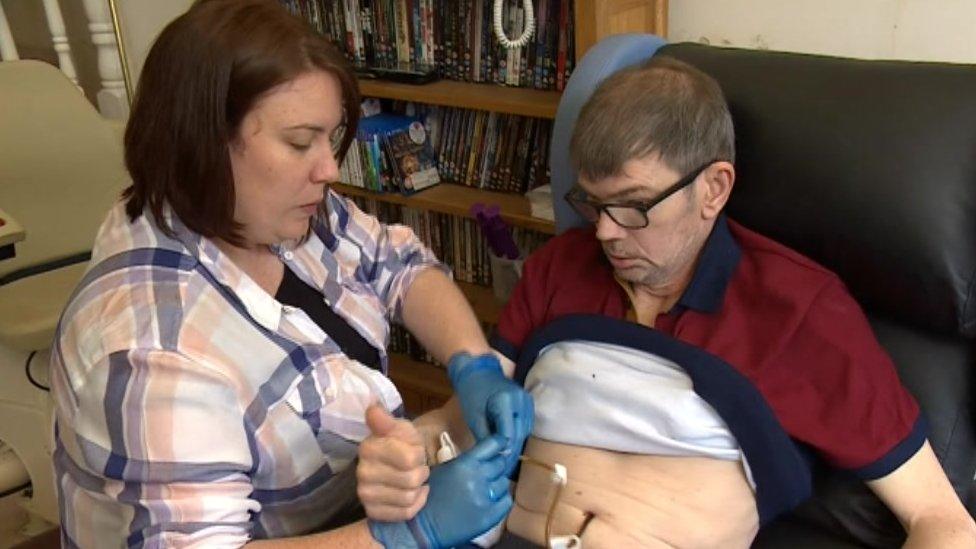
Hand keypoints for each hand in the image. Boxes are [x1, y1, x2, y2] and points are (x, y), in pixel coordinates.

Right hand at [357, 405, 428, 521]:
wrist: (405, 462)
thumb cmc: (404, 443)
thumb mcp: (400, 427)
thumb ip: (386, 420)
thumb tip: (373, 408)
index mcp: (368, 448)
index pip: (408, 459)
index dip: (419, 455)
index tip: (415, 450)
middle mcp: (362, 473)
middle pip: (410, 480)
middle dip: (420, 472)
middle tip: (417, 466)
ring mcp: (365, 494)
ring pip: (408, 498)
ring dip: (419, 488)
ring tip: (416, 479)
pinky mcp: (373, 512)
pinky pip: (404, 513)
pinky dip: (417, 504)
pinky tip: (416, 494)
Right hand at [368, 435, 511, 548]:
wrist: (423, 526)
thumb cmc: (428, 495)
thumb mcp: (443, 470)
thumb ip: (465, 461)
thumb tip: (483, 456)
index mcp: (465, 464)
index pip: (492, 445)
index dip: (499, 443)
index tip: (502, 443)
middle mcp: (478, 479)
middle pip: (500, 464)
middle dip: (496, 465)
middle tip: (490, 469)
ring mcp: (485, 498)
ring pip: (504, 483)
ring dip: (497, 483)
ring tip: (486, 488)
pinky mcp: (490, 517)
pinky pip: (506, 501)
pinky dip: (501, 499)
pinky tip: (491, 500)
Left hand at [448, 352, 533, 474]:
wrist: (477, 371)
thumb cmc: (472, 392)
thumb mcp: (473, 416)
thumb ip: (486, 436)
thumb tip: (496, 456)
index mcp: (506, 400)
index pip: (509, 434)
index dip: (503, 452)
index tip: (497, 466)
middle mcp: (521, 400)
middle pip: (519, 434)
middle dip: (511, 453)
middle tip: (503, 472)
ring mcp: (527, 401)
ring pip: (525, 432)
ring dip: (516, 447)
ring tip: (506, 464)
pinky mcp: (528, 404)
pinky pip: (525, 426)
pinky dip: (518, 437)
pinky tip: (510, 449)